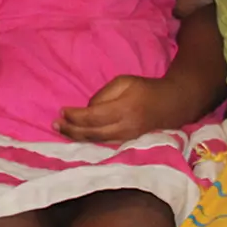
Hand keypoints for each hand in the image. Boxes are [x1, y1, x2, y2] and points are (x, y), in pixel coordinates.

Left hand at [57, 73, 196, 143]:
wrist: (172, 104)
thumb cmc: (145, 89)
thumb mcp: (124, 81)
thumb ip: (103, 95)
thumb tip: (88, 109)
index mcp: (124, 109)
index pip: (93, 117)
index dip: (75, 117)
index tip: (61, 111)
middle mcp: (126, 128)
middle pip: (93, 133)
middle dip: (72, 130)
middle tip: (55, 124)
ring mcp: (128, 138)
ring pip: (98, 142)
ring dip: (78, 137)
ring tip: (61, 131)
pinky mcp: (129, 143)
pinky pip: (105, 144)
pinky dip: (89, 141)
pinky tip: (78, 138)